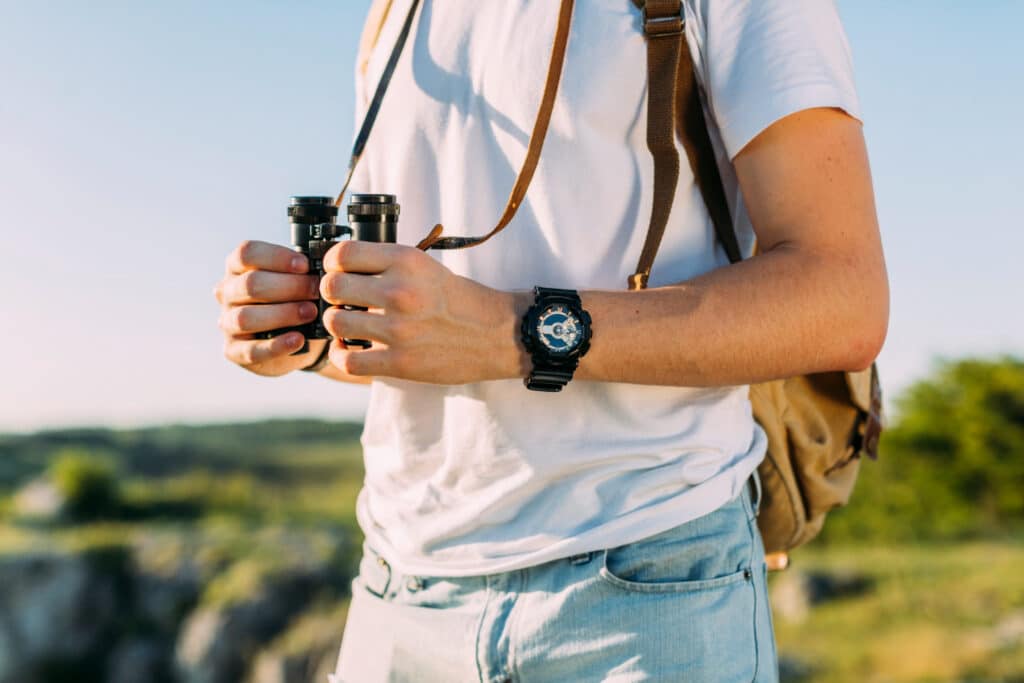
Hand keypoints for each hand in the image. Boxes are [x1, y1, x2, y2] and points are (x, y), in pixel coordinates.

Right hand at [214, 240, 323, 376]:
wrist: (298, 340)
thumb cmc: (295, 300)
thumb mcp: (296, 280)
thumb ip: (300, 272)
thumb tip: (319, 269)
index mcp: (238, 268)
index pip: (247, 253)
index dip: (277, 257)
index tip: (305, 265)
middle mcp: (227, 293)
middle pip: (249, 284)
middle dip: (288, 287)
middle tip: (317, 291)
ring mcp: (227, 323)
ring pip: (245, 317)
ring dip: (282, 314)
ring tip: (311, 312)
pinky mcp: (234, 351)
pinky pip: (251, 350)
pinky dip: (277, 345)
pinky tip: (298, 339)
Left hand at [319, 241, 525, 383]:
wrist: (496, 334)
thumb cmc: (458, 300)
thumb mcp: (425, 267)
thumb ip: (387, 264)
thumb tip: (340, 265)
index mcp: (406, 261)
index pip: (343, 253)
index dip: (332, 263)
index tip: (338, 271)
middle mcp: (400, 292)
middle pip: (332, 287)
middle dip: (331, 295)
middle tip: (342, 301)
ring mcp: (399, 329)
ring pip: (335, 323)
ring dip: (336, 325)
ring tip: (348, 326)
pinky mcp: (400, 362)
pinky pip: (348, 360)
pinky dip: (341, 356)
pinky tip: (349, 350)